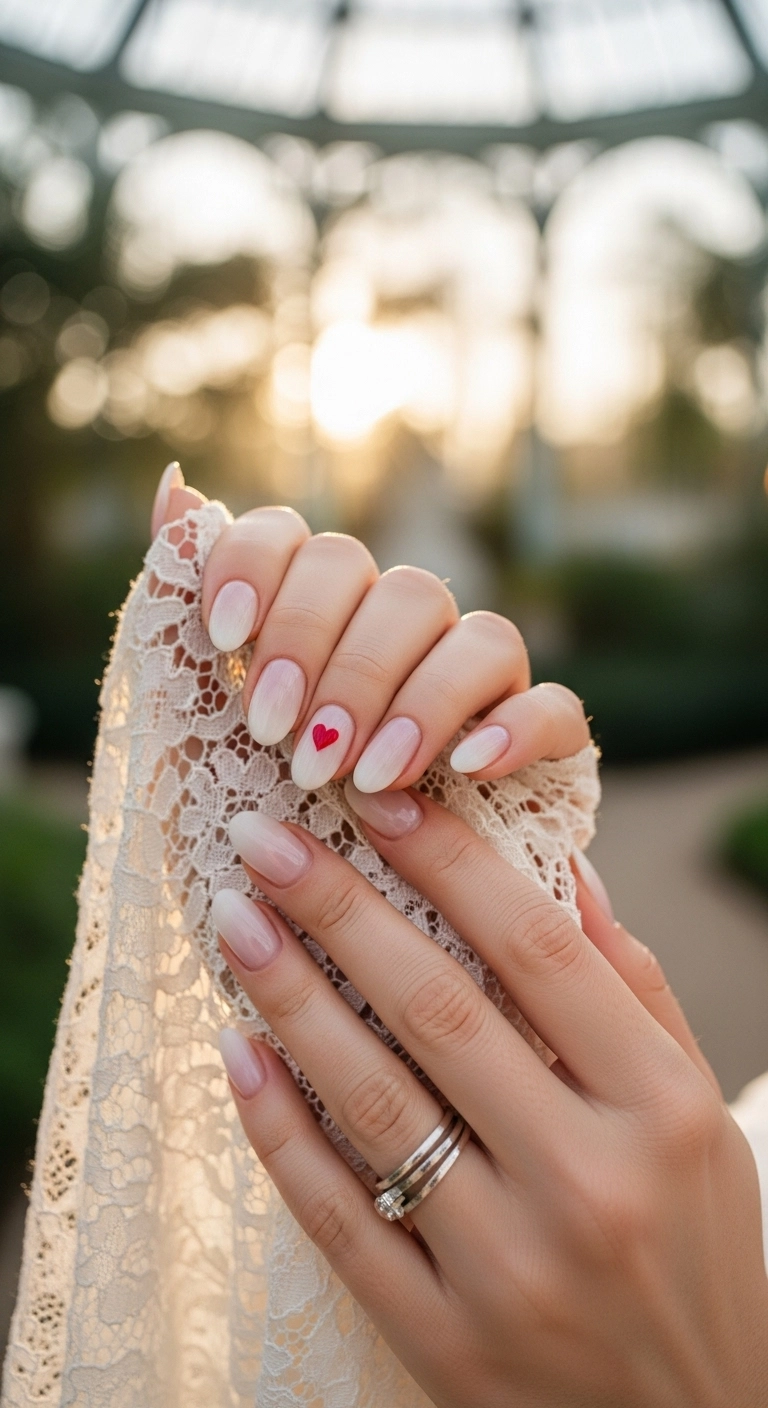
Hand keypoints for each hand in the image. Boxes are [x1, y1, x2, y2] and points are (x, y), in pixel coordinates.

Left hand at [151, 462, 589, 791]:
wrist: (334, 924)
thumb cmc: (258, 821)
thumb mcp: (192, 737)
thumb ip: (180, 619)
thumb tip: (175, 487)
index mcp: (317, 613)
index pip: (297, 538)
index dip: (260, 569)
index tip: (223, 637)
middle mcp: (404, 630)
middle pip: (396, 586)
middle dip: (335, 660)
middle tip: (284, 740)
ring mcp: (482, 681)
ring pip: (483, 635)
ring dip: (417, 700)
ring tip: (364, 776)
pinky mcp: (543, 740)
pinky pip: (558, 709)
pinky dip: (515, 730)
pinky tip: (464, 770)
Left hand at [214, 793, 767, 1407]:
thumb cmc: (699, 1253)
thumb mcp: (698, 1117)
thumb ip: (633, 992)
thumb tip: (563, 870)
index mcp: (660, 1111)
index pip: (539, 952)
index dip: (451, 862)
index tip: (380, 801)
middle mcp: (588, 1184)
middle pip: (439, 1011)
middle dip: (339, 908)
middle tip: (265, 839)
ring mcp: (510, 1271)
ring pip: (375, 1103)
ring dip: (291, 999)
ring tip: (236, 922)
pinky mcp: (445, 1342)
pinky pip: (341, 1218)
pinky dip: (280, 1130)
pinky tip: (239, 1052)